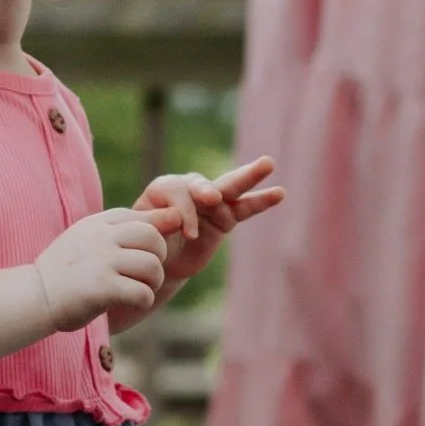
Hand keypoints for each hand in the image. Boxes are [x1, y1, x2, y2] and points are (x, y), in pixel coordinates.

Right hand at [34, 208, 172, 330]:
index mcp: (99, 222)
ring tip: (138, 288)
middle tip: (144, 274)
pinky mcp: (103, 288)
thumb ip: (128, 227)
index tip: (144, 255)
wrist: (34, 295)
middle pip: (155, 239)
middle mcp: (102, 237)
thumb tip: (176, 216)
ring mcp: (102, 261)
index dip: (154, 240)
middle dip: (158, 259)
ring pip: (153, 267)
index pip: (145, 220)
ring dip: (152, 283)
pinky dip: (143, 300)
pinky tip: (130, 301)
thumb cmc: (68, 269)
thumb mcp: (92, 238)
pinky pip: (143, 292)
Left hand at [136, 157, 284, 287]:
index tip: (187, 233)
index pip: (177, 193)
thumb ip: (155, 223)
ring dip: (248, 176)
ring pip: (229, 188)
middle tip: (212, 197)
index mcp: (163, 189)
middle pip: (202, 182)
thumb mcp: (144, 233)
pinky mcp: (226, 217)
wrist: (159, 262)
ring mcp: (210, 202)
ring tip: (268, 163)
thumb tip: (175, 218)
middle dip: (208, 188)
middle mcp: (188, 189)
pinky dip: (261, 201)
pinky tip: (280, 193)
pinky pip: (245, 208)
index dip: (184, 213)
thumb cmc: (145, 243)